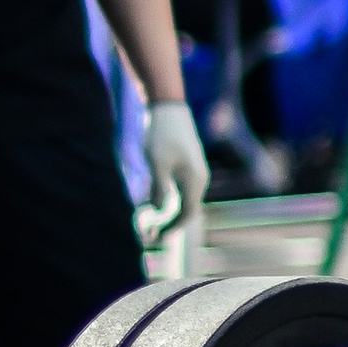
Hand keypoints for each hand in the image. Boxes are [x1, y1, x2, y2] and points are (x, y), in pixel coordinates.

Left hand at [137, 96, 210, 241]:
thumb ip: (158, 189)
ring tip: (149, 221)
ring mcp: (195, 171)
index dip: (171, 229)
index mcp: (193, 180)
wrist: (168, 108)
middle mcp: (199, 178)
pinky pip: (182, 190)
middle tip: (148, 234)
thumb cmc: (161, 135)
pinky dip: (170, 201)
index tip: (154, 238)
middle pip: (187, 210)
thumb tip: (158, 211)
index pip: (187, 214)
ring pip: (185, 200)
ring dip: (168, 213)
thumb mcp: (156, 163)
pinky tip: (154, 203)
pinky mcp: (188, 165)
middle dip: (169, 224)